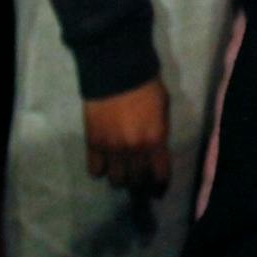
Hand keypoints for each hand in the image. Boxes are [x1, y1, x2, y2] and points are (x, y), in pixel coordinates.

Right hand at [84, 78, 170, 193]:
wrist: (117, 69)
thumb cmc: (146, 85)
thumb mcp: (163, 108)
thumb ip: (159, 132)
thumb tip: (154, 150)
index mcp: (155, 140)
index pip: (159, 176)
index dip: (158, 185)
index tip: (156, 187)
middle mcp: (134, 150)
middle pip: (136, 183)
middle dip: (138, 183)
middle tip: (137, 177)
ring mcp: (112, 148)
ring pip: (116, 181)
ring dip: (120, 177)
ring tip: (120, 169)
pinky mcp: (93, 143)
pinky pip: (95, 170)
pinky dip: (100, 169)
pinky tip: (103, 162)